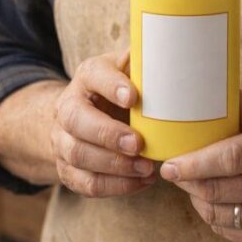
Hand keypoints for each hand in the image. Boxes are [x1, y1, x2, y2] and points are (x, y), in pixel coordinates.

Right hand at [52, 47, 156, 196]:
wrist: (83, 115)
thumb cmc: (119, 89)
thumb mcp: (128, 69)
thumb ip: (146, 64)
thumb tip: (179, 54)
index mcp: (87, 76)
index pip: (94, 76)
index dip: (111, 85)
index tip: (133, 97)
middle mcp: (68, 106)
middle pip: (76, 120)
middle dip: (108, 134)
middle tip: (139, 144)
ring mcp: (62, 140)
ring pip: (78, 155)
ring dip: (114, 165)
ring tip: (147, 168)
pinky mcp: (67, 168)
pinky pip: (86, 183)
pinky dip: (116, 187)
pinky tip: (142, 182)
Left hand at [159, 90, 241, 241]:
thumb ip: (239, 107)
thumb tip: (197, 89)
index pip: (228, 159)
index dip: (193, 164)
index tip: (169, 164)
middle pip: (218, 190)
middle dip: (188, 182)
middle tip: (173, 171)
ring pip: (220, 215)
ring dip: (198, 200)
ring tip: (193, 184)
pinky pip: (231, 232)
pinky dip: (215, 217)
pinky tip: (214, 200)